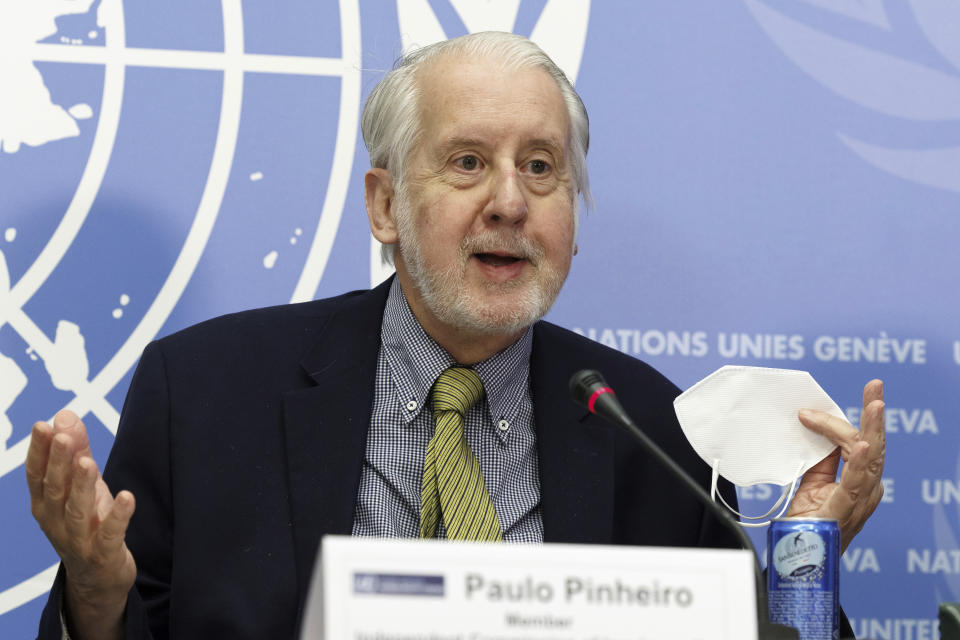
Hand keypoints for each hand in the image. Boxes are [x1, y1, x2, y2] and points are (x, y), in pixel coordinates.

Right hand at [26, 410, 135, 639]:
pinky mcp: (104, 554)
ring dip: (82, 486)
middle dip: (58, 462)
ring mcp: (78, 541)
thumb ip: (76, 451)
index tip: (42, 425)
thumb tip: (65, 415)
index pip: (37, 475)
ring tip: (88, 462)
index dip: (38, 451)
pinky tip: (127, 497)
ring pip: (77, 511)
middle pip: (55, 490)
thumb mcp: (82, 486)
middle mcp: (56, 522)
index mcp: (46, 504)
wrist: (98, 578)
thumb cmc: (89, 523)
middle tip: (63, 437)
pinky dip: (118, 516)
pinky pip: (110, 534)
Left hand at [786, 379, 884, 553]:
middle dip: (873, 413)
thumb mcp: (812, 482)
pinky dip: (861, 462)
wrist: (794, 556)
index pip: (855, 442)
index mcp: (859, 480)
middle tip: (875, 386)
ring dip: (872, 428)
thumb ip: (819, 458)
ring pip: (871, 457)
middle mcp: (867, 489)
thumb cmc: (807, 523)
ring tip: (875, 404)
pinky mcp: (845, 510)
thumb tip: (815, 430)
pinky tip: (863, 445)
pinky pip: (857, 483)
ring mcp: (860, 500)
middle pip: (873, 444)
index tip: (805, 413)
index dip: (832, 423)